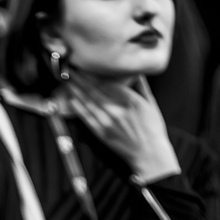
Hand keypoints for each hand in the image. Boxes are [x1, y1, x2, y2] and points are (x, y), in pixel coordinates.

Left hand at [65, 71, 180, 181]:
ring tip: (67, 80)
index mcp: (130, 100)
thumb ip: (141, 86)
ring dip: (76, 90)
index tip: (85, 66)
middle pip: (94, 91)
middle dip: (81, 79)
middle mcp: (117, 110)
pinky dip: (78, 108)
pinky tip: (70, 99)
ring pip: (88, 102)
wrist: (149, 153)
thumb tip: (135, 70)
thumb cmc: (152, 128)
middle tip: (70, 68)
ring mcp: (108, 122)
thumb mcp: (151, 104)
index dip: (94, 74)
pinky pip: (87, 118)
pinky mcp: (101, 133)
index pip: (107, 83)